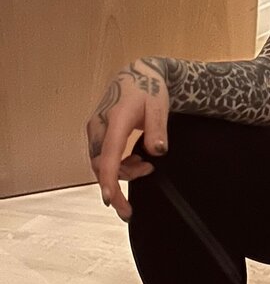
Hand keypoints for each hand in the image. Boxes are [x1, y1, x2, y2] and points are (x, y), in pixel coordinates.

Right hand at [85, 59, 169, 221]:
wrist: (139, 74)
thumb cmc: (150, 90)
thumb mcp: (160, 106)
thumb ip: (158, 129)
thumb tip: (158, 151)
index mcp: (115, 119)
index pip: (108, 155)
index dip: (108, 179)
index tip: (110, 199)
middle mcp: (99, 125)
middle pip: (100, 165)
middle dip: (115, 186)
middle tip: (130, 208)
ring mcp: (96, 129)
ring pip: (100, 163)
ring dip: (121, 173)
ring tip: (146, 168)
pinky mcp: (98, 132)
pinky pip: (103, 157)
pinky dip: (117, 166)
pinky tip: (136, 162)